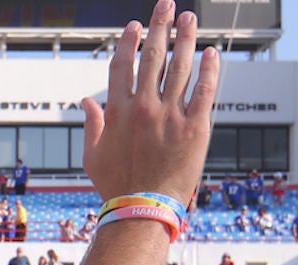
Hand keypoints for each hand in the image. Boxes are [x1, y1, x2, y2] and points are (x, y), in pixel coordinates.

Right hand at [81, 1, 218, 205]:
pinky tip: (211, 53)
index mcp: (118, 112)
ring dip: (187, 38)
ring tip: (191, 18)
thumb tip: (86, 101)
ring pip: (181, 67)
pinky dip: (209, 69)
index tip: (134, 26)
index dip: (129, 42)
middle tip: (167, 5)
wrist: (142, 210)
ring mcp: (171, 116)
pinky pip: (204, 91)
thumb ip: (91, 124)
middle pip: (153, 57)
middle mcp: (144, 108)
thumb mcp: (93, 156)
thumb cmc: (116, 186)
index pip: (123, 65)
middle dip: (160, 27)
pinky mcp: (195, 128)